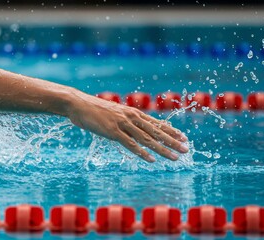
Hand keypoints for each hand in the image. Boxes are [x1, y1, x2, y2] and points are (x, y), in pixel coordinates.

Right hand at [67, 92, 188, 161]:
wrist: (78, 104)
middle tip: (186, 148)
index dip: (171, 131)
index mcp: (132, 113)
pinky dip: (142, 153)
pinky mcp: (113, 132)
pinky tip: (151, 160)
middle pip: (156, 131)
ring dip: (162, 149)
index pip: (157, 123)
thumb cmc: (94, 110)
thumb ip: (124, 120)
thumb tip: (132, 127)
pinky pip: (130, 144)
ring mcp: (122, 124)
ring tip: (175, 157)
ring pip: (147, 139)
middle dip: (173, 141)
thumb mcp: (114, 113)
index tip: (183, 137)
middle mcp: (131, 117)